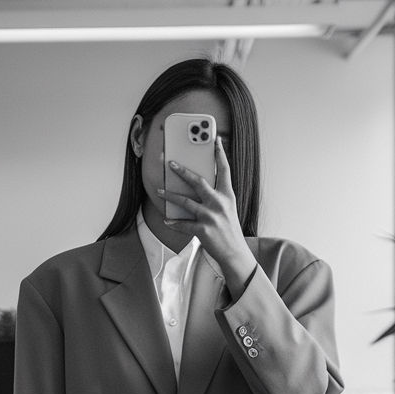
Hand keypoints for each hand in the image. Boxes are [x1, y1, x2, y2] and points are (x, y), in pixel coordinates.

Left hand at [159, 137, 257, 298]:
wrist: (235, 253)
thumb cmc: (229, 230)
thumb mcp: (228, 209)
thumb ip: (216, 196)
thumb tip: (196, 184)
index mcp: (228, 195)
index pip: (224, 170)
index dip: (220, 154)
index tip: (216, 140)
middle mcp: (220, 203)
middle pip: (199, 181)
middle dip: (183, 171)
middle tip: (170, 162)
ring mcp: (211, 216)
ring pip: (186, 201)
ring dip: (170, 195)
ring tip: (159, 190)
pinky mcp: (203, 230)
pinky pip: (183, 224)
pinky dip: (173, 221)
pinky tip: (166, 219)